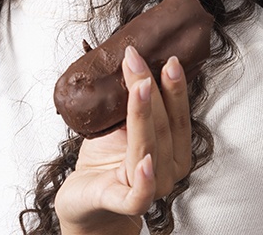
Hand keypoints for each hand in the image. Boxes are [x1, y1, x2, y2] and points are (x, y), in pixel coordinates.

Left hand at [54, 45, 191, 234]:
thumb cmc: (106, 160)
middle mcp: (166, 171)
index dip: (175, 88)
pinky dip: (144, 180)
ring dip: (144, 115)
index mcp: (173, 151)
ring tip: (140, 87)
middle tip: (137, 60)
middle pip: (163, 127)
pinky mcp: (123, 204)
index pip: (178, 116)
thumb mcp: (121, 125)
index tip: (169, 59)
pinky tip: (145, 161)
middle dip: (151, 89)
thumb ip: (134, 104)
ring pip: (150, 149)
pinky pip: (140, 196)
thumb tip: (133, 59)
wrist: (84, 198)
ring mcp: (149, 189)